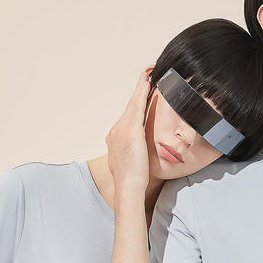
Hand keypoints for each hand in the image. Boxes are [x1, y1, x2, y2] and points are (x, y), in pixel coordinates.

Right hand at [105, 66, 154, 195]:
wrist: (128, 186)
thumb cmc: (131, 181)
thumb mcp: (129, 164)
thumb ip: (131, 154)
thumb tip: (135, 155)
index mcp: (114, 137)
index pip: (127, 116)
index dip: (134, 104)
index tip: (139, 95)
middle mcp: (116, 130)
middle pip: (129, 106)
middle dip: (137, 91)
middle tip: (145, 76)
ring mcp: (122, 129)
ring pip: (133, 104)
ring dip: (140, 88)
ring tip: (148, 75)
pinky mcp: (132, 130)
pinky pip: (138, 107)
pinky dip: (142, 93)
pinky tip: (147, 83)